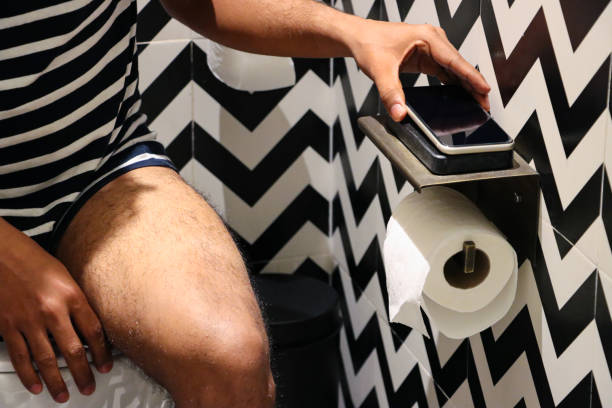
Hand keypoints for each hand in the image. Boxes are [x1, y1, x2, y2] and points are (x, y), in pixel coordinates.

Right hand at [0, 219, 112, 402]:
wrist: (0, 253)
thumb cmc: (34, 261)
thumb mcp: (66, 277)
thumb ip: (76, 303)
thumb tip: (87, 329)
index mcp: (72, 295)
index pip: (94, 331)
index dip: (102, 353)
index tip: (105, 365)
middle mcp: (52, 310)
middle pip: (73, 350)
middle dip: (83, 373)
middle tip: (88, 386)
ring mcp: (28, 320)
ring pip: (46, 359)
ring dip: (56, 381)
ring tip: (63, 395)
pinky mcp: (7, 326)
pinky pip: (20, 356)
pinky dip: (28, 374)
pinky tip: (36, 385)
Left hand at [348, 21, 490, 120]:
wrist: (359, 38)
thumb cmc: (369, 44)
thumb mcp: (380, 70)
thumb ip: (390, 93)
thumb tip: (399, 112)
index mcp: (427, 37)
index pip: (455, 60)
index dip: (472, 76)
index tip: (485, 89)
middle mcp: (433, 40)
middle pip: (460, 65)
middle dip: (473, 85)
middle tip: (484, 104)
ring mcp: (431, 48)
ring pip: (455, 69)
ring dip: (466, 85)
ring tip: (477, 102)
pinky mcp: (426, 57)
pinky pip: (445, 71)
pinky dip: (454, 83)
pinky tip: (461, 96)